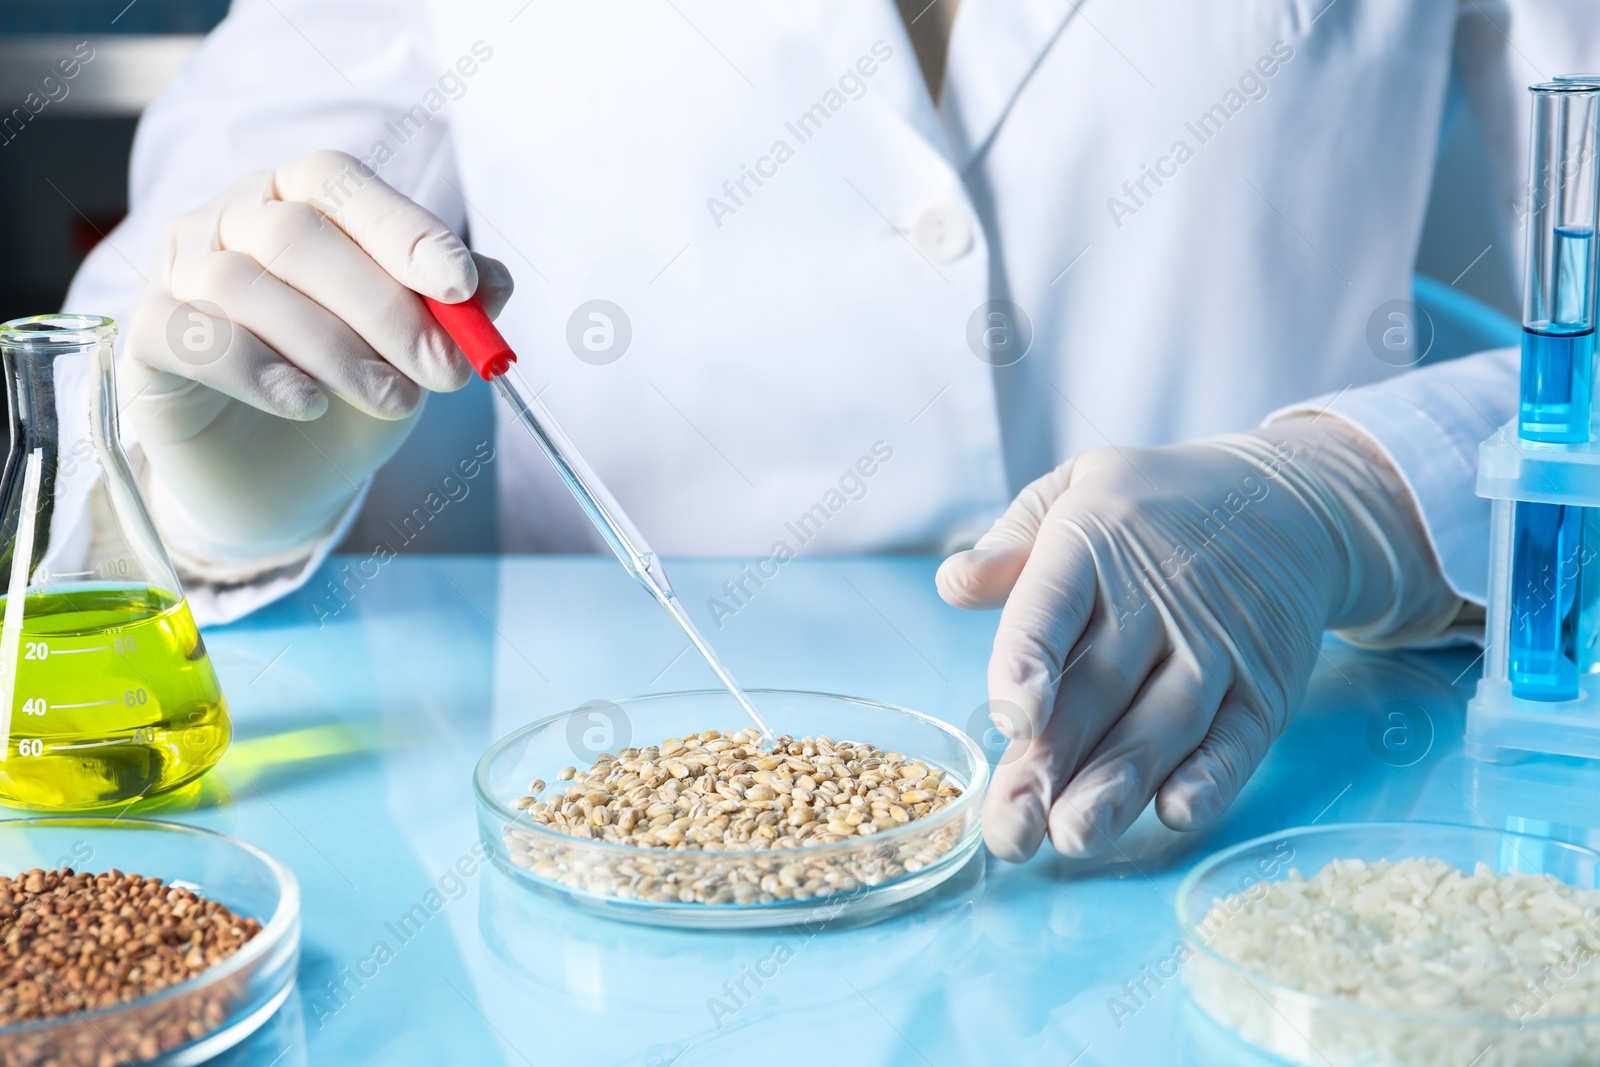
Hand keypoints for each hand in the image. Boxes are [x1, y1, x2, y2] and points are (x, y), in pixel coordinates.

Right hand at [123, 150, 512, 567]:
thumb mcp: (412, 351)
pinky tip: (307, 403)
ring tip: (394, 401)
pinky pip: (192, 337)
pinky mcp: (146, 340)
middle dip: (384, 307)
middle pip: (296, 234)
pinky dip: (258, 371)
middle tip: (443, 370)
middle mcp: (228, 221)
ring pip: (244, 285)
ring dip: (334, 348)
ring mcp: (177, 275)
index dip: (402, 228)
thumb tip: (494, 281)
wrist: (278, 483)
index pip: (339, 183)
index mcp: (295, 201)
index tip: (460, 284)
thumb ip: (451, 310)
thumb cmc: (347, 394)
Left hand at [936, 418, 1458, 860]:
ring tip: (1072, 838)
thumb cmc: (1147, 507)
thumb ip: (1011, 540)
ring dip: (1118, 787)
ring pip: (1163, 725)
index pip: (1053, 606)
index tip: (1010, 720)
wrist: (1287, 500)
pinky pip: (1238, 740)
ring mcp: (1218, 646)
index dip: (1029, 664)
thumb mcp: (1074, 489)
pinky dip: (1212, 779)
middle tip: (1009, 833)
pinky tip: (1175, 813)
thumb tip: (953, 583)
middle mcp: (1159, 597)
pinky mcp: (1267, 688)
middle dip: (1051, 766)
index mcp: (1094, 542)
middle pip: (1099, 689)